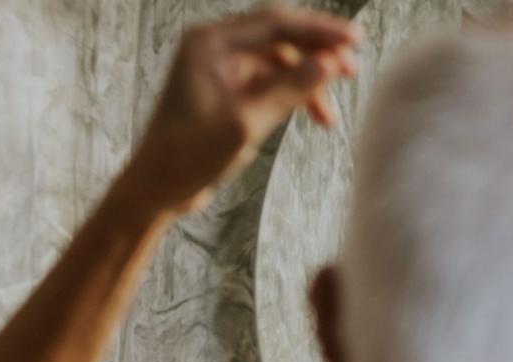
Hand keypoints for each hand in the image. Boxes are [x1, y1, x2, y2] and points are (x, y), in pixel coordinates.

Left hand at [127, 7, 359, 212]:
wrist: (157, 188)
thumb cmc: (190, 155)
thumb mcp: (246, 122)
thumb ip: (289, 89)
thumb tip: (330, 64)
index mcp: (210, 43)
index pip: (275, 23)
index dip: (319, 30)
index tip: (355, 41)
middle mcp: (214, 48)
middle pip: (280, 36)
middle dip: (318, 52)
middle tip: (354, 69)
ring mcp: (221, 70)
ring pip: (279, 64)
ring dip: (308, 84)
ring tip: (330, 117)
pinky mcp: (228, 93)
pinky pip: (271, 83)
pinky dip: (294, 97)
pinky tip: (312, 118)